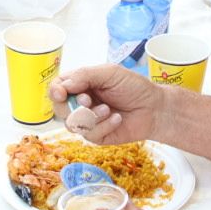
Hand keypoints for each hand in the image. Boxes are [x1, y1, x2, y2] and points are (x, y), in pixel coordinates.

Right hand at [48, 64, 166, 143]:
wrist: (154, 108)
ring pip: (73, 124)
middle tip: (88, 101)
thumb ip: (85, 75)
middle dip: (73, 106)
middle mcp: (80, 103)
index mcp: (80, 85)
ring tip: (109, 109)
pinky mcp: (97, 136)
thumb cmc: (134, 87)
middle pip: (59, 109)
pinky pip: (90, 134)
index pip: (57, 88)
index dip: (55, 91)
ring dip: (91, 116)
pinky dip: (104, 125)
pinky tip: (117, 118)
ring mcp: (88, 121)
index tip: (62, 93)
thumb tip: (64, 86)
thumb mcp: (110, 73)